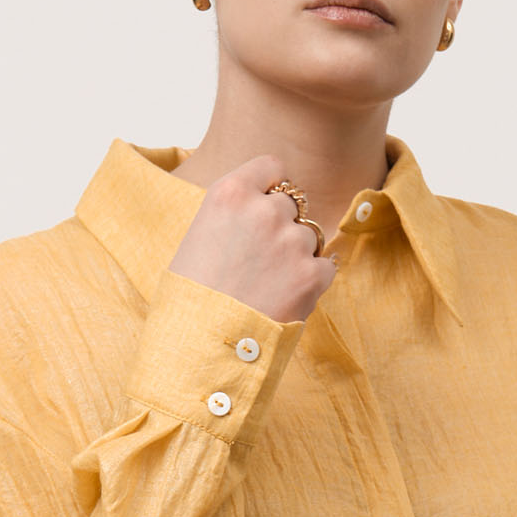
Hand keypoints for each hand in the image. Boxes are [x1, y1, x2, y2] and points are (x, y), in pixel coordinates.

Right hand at [167, 154, 338, 323]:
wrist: (200, 349)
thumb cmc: (190, 300)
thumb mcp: (198, 238)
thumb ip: (233, 216)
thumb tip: (261, 211)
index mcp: (230, 193)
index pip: (272, 167)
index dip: (271, 189)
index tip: (264, 210)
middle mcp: (264, 210)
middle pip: (291, 205)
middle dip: (281, 228)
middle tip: (260, 262)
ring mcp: (291, 242)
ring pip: (309, 237)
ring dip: (296, 257)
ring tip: (268, 288)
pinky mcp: (311, 275)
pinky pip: (325, 266)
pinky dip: (312, 281)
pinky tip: (287, 298)